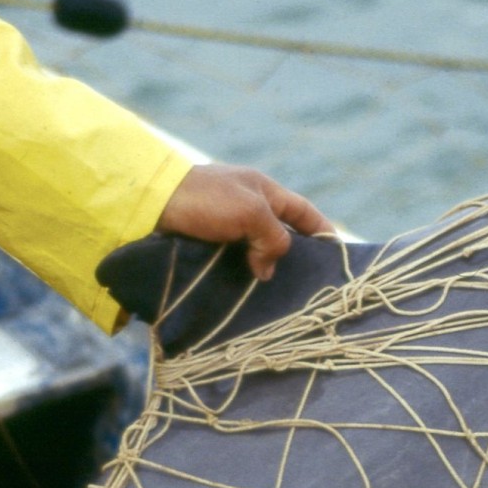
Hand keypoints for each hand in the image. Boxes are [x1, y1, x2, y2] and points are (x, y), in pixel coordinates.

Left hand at [156, 163, 332, 280]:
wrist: (150, 201)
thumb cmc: (206, 199)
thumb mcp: (251, 213)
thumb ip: (273, 238)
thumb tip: (268, 269)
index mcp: (264, 190)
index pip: (304, 212)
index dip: (322, 231)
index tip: (336, 255)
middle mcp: (247, 206)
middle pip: (280, 235)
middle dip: (292, 258)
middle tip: (303, 286)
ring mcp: (225, 224)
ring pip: (255, 252)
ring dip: (263, 271)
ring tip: (273, 298)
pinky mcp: (205, 242)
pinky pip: (232, 261)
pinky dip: (240, 275)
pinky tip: (243, 293)